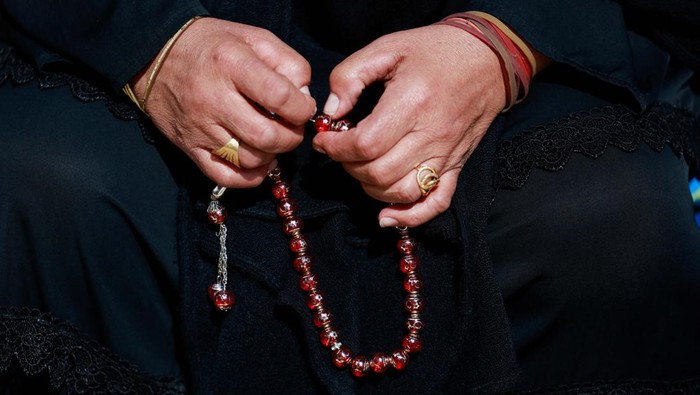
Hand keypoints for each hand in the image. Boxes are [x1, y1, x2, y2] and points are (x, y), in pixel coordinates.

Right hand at [131, 17, 315, 186]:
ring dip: (271, 154)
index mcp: (232, 64)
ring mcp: (200, 127)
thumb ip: (288, 63)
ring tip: (270, 138)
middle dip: (291, 137)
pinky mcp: (190, 147)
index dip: (302, 108)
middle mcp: (214, 98)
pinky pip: (226, 177)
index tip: (302, 107)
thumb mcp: (254, 39)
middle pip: (268, 137)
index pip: (280, 97)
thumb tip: (304, 97)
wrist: (156, 56)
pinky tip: (258, 161)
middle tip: (289, 126)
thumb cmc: (213, 46)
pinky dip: (250, 176)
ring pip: (250, 160)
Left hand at [313, 25, 504, 226]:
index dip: (335, 148)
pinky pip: (436, 202)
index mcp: (412, 102)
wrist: (487, 58)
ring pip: (402, 192)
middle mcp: (432, 134)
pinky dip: (411, 216)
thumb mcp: (386, 47)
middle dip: (349, 167)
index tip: (324, 140)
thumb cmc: (434, 50)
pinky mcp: (457, 165)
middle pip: (379, 172)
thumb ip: (350, 76)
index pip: (365, 144)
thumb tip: (331, 112)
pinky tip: (388, 216)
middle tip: (342, 151)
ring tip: (361, 169)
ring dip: (371, 188)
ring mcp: (447, 154)